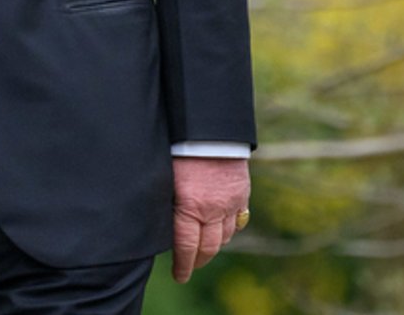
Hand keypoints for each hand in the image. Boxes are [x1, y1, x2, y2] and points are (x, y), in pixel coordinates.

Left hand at [170, 156, 250, 282]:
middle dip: (198, 260)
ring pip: (225, 236)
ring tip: (203, 249)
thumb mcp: (165, 177)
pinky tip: (221, 230)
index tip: (179, 275)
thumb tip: (161, 224)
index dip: (183, 265)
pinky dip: (230, 229)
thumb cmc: (180, 148)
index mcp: (189, 206)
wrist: (210, 127)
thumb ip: (167, 202)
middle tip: (190, 266)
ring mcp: (231, 202)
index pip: (187, 247)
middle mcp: (213, 209)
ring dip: (214, 245)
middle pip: (208, 247)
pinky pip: (239, 221)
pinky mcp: (242, 193)